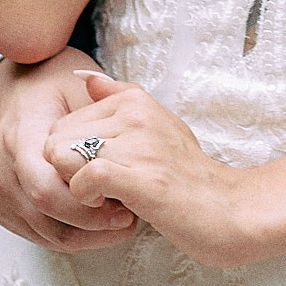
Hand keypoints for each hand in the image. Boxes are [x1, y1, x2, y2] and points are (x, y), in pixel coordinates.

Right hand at [0, 51, 140, 250]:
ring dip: (86, 235)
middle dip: (92, 227)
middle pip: (47, 218)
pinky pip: (36, 234)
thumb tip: (128, 151)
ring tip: (118, 221)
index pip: (47, 190)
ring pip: (44, 234)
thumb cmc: (48, 82)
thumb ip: (98, 116)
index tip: (123, 204)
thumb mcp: (76, 84)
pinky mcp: (1, 205)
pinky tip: (95, 222)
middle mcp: (2, 169)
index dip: (85, 207)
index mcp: (19, 137)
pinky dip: (69, 233)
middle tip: (128, 219)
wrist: (9, 84)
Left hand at [46, 70, 260, 268]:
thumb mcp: (156, 124)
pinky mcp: (143, 178)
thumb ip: (118, 99)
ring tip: (102, 198)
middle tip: (98, 190)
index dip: (71, 156)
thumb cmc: (186, 173)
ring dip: (75, 186)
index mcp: (134, 99)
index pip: (64, 123)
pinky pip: (86, 177)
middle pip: (58, 139)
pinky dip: (84, 197)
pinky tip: (105, 205)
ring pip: (65, 156)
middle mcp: (135, 114)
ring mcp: (139, 144)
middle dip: (68, 171)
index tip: (97, 172)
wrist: (227, 207)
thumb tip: (84, 77)